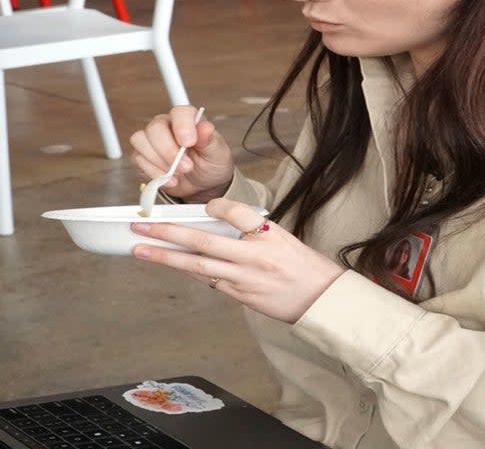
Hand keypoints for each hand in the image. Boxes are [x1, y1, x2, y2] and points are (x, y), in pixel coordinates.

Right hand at [130, 105, 234, 202]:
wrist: (202, 185)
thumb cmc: (210, 163)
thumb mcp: (217, 153)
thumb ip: (210, 140)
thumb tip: (206, 127)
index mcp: (187, 119)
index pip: (180, 112)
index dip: (182, 126)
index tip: (189, 143)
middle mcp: (166, 126)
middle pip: (155, 128)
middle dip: (169, 151)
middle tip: (186, 166)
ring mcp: (152, 140)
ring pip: (141, 141)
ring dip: (160, 162)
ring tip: (178, 174)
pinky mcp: (142, 157)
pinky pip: (138, 159)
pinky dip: (154, 173)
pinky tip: (169, 179)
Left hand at [131, 199, 344, 322]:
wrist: (320, 298)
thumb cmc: (302, 265)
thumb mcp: (282, 237)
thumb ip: (251, 230)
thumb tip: (215, 222)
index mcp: (269, 235)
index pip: (237, 213)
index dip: (217, 207)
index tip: (204, 206)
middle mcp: (255, 256)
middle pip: (204, 241)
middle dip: (169, 233)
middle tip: (143, 227)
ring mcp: (245, 279)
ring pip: (198, 266)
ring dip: (167, 257)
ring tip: (142, 250)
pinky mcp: (241, 296)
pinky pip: (209, 281)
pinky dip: (190, 272)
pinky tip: (173, 265)